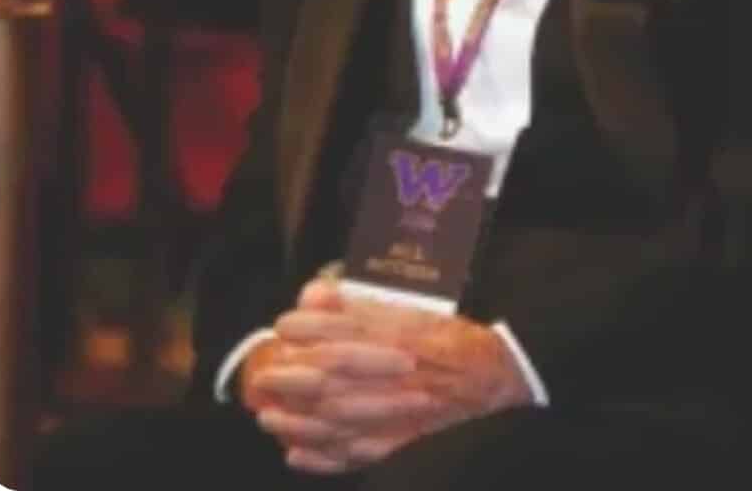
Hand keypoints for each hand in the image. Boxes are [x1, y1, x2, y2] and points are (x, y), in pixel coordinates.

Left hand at [252, 278, 531, 472]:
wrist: (492, 379)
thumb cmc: (447, 340)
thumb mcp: (409, 310)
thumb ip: (361, 304)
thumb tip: (315, 292)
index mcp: (400, 337)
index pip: (343, 331)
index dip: (307, 329)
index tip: (283, 326)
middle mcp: (395, 374)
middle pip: (331, 379)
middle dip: (289, 379)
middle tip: (260, 378)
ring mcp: (397, 413)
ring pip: (336, 421)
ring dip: (296, 421)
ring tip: (267, 417)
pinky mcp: (400, 443)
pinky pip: (356, 455)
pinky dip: (323, 459)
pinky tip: (296, 455)